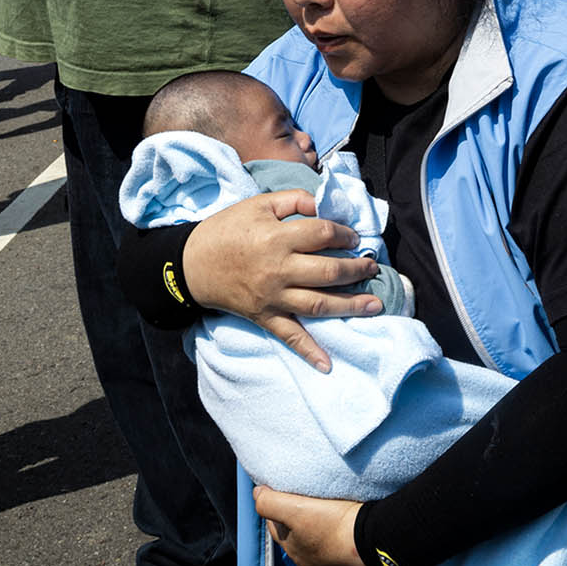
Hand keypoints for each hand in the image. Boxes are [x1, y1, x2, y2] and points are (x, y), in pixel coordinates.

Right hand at [181, 192, 380, 371]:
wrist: (191, 265)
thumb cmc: (226, 230)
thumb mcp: (258, 204)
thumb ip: (294, 200)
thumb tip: (324, 205)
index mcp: (277, 239)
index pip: (323, 234)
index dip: (345, 234)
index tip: (355, 238)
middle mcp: (279, 270)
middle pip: (328, 273)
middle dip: (357, 271)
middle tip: (373, 268)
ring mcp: (273, 298)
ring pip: (319, 305)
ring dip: (350, 307)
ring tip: (375, 305)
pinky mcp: (265, 317)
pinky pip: (290, 337)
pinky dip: (310, 352)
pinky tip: (328, 365)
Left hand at [252, 488, 378, 565]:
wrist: (377, 544)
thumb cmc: (336, 524)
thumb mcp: (296, 508)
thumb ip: (270, 502)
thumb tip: (257, 493)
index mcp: (294, 550)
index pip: (276, 527)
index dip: (279, 509)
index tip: (287, 496)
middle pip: (299, 543)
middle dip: (301, 528)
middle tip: (312, 509)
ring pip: (322, 558)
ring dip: (324, 544)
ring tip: (335, 527)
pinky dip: (345, 561)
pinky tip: (351, 548)